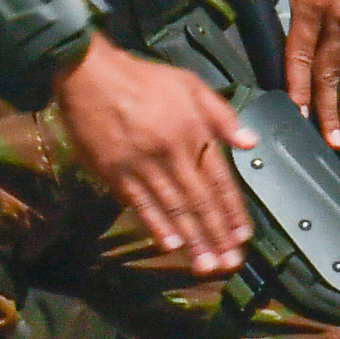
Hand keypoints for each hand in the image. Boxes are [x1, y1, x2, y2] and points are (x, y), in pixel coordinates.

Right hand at [55, 34, 257, 273]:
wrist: (89, 73)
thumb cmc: (142, 78)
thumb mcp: (191, 84)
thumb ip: (222, 115)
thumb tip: (250, 143)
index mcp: (193, 132)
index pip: (219, 180)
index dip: (232, 210)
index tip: (242, 236)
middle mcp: (171, 153)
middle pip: (199, 201)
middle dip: (216, 235)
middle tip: (228, 263)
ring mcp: (141, 166)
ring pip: (172, 208)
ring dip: (191, 240)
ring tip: (205, 265)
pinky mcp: (114, 173)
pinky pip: (139, 205)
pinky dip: (155, 226)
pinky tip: (169, 245)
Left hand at [247, 0, 339, 147]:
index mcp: (311, 1)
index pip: (300, 54)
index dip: (298, 86)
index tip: (296, 111)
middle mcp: (337, 16)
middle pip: (329, 72)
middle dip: (327, 108)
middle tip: (326, 139)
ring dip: (335, 95)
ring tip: (331, 126)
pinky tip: (333, 85)